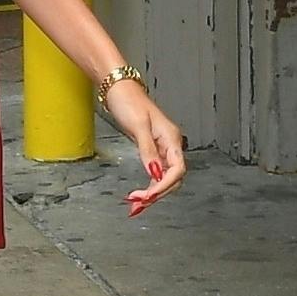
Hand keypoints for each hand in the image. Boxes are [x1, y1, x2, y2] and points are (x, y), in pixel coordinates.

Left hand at [104, 81, 187, 215]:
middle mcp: (170, 145)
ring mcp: (162, 148)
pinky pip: (155, 173)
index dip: (164, 185)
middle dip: (157, 193)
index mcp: (171, 138)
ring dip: (153, 193)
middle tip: (138, 204)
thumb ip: (148, 151)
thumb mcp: (138, 126)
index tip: (149, 196)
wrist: (119, 91)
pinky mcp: (152, 150)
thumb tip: (155, 173)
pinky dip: (148, 185)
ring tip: (137, 205)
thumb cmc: (129, 102)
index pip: (177, 169)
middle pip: (172, 178)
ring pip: (164, 178)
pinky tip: (140, 194)